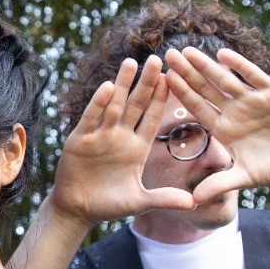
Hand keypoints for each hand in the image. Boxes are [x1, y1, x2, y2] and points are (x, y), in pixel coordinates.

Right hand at [51, 55, 194, 224]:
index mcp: (137, 148)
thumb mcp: (139, 202)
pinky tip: (108, 87)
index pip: (153, 118)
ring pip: (114, 105)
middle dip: (146, 83)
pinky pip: (91, 118)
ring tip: (132, 62)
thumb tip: (193, 204)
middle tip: (157, 59)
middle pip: (136, 105)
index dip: (162, 99)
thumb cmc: (109, 205)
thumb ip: (164, 199)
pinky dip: (99, 103)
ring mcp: (100, 136)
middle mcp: (120, 137)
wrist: (77, 209)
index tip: (173, 79)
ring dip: (123, 84)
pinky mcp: (80, 140)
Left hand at [163, 47, 269, 199]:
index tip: (162, 80)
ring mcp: (253, 100)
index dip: (181, 93)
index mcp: (224, 128)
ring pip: (225, 79)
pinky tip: (223, 55)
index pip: (197, 107)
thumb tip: (194, 200)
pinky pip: (253, 76)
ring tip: (187, 51)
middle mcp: (234, 111)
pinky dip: (240, 66)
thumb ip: (220, 184)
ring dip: (206, 65)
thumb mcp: (246, 177)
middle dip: (187, 72)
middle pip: (205, 88)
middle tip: (166, 55)